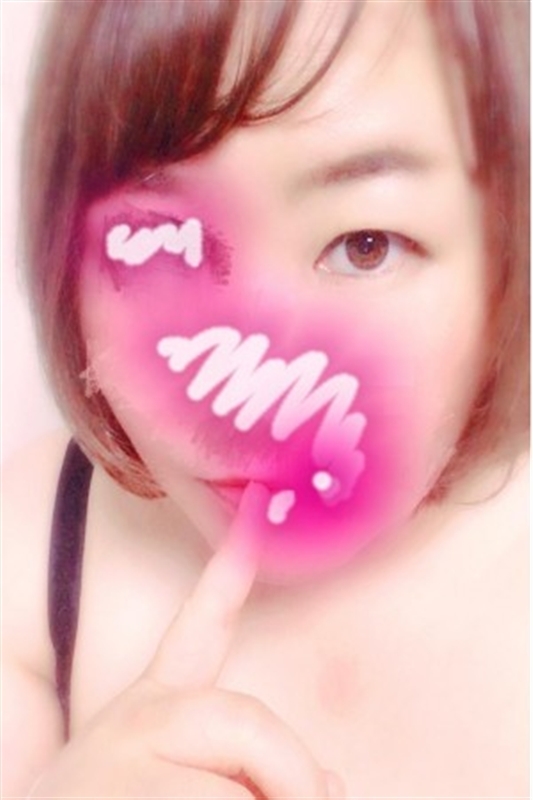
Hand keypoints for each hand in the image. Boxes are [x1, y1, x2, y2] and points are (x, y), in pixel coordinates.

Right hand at [29, 484, 342, 798]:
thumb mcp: (173, 784)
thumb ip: (254, 764)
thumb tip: (332, 782)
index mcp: (149, 711)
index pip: (197, 628)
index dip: (231, 570)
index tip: (260, 510)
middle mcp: (134, 722)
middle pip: (245, 721)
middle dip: (292, 775)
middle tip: (315, 799)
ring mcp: (125, 763)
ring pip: (240, 789)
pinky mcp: (128, 797)